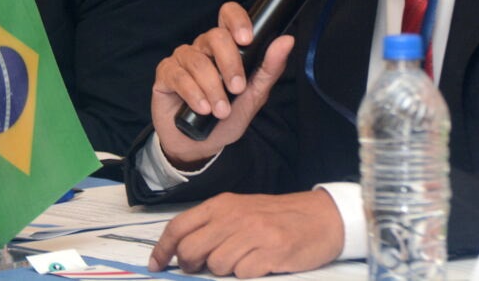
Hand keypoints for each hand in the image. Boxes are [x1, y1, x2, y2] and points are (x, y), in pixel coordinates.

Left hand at [149, 190, 344, 277]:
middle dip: (192, 266)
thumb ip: (214, 227)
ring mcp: (253, 234)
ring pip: (216, 266)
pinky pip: (242, 274)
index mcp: (223, 205)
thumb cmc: (278, 218)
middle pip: (191, 251)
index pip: (179, 227)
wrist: (322, 217)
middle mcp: (234, 216)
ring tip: (244, 260)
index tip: (156, 266)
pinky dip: (248, 275)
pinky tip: (261, 265)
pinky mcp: (271, 252)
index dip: (162, 250)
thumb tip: (183, 254)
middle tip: (205, 268)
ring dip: (226, 271)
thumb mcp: (242, 212)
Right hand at [152, 2, 292, 166]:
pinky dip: (193, 93)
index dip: (237, 21)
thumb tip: (287, 40)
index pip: (228, 15)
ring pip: (198, 61)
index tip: (247, 40)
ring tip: (221, 111)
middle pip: (216, 37)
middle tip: (237, 89)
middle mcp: (203, 47)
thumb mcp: (254, 96)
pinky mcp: (165, 74)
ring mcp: (182, 59)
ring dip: (213, 88)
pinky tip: (202, 108)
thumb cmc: (227, 117)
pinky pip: (178, 76)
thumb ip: (269, 68)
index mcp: (225, 46)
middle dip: (230, 64)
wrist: (199, 144)